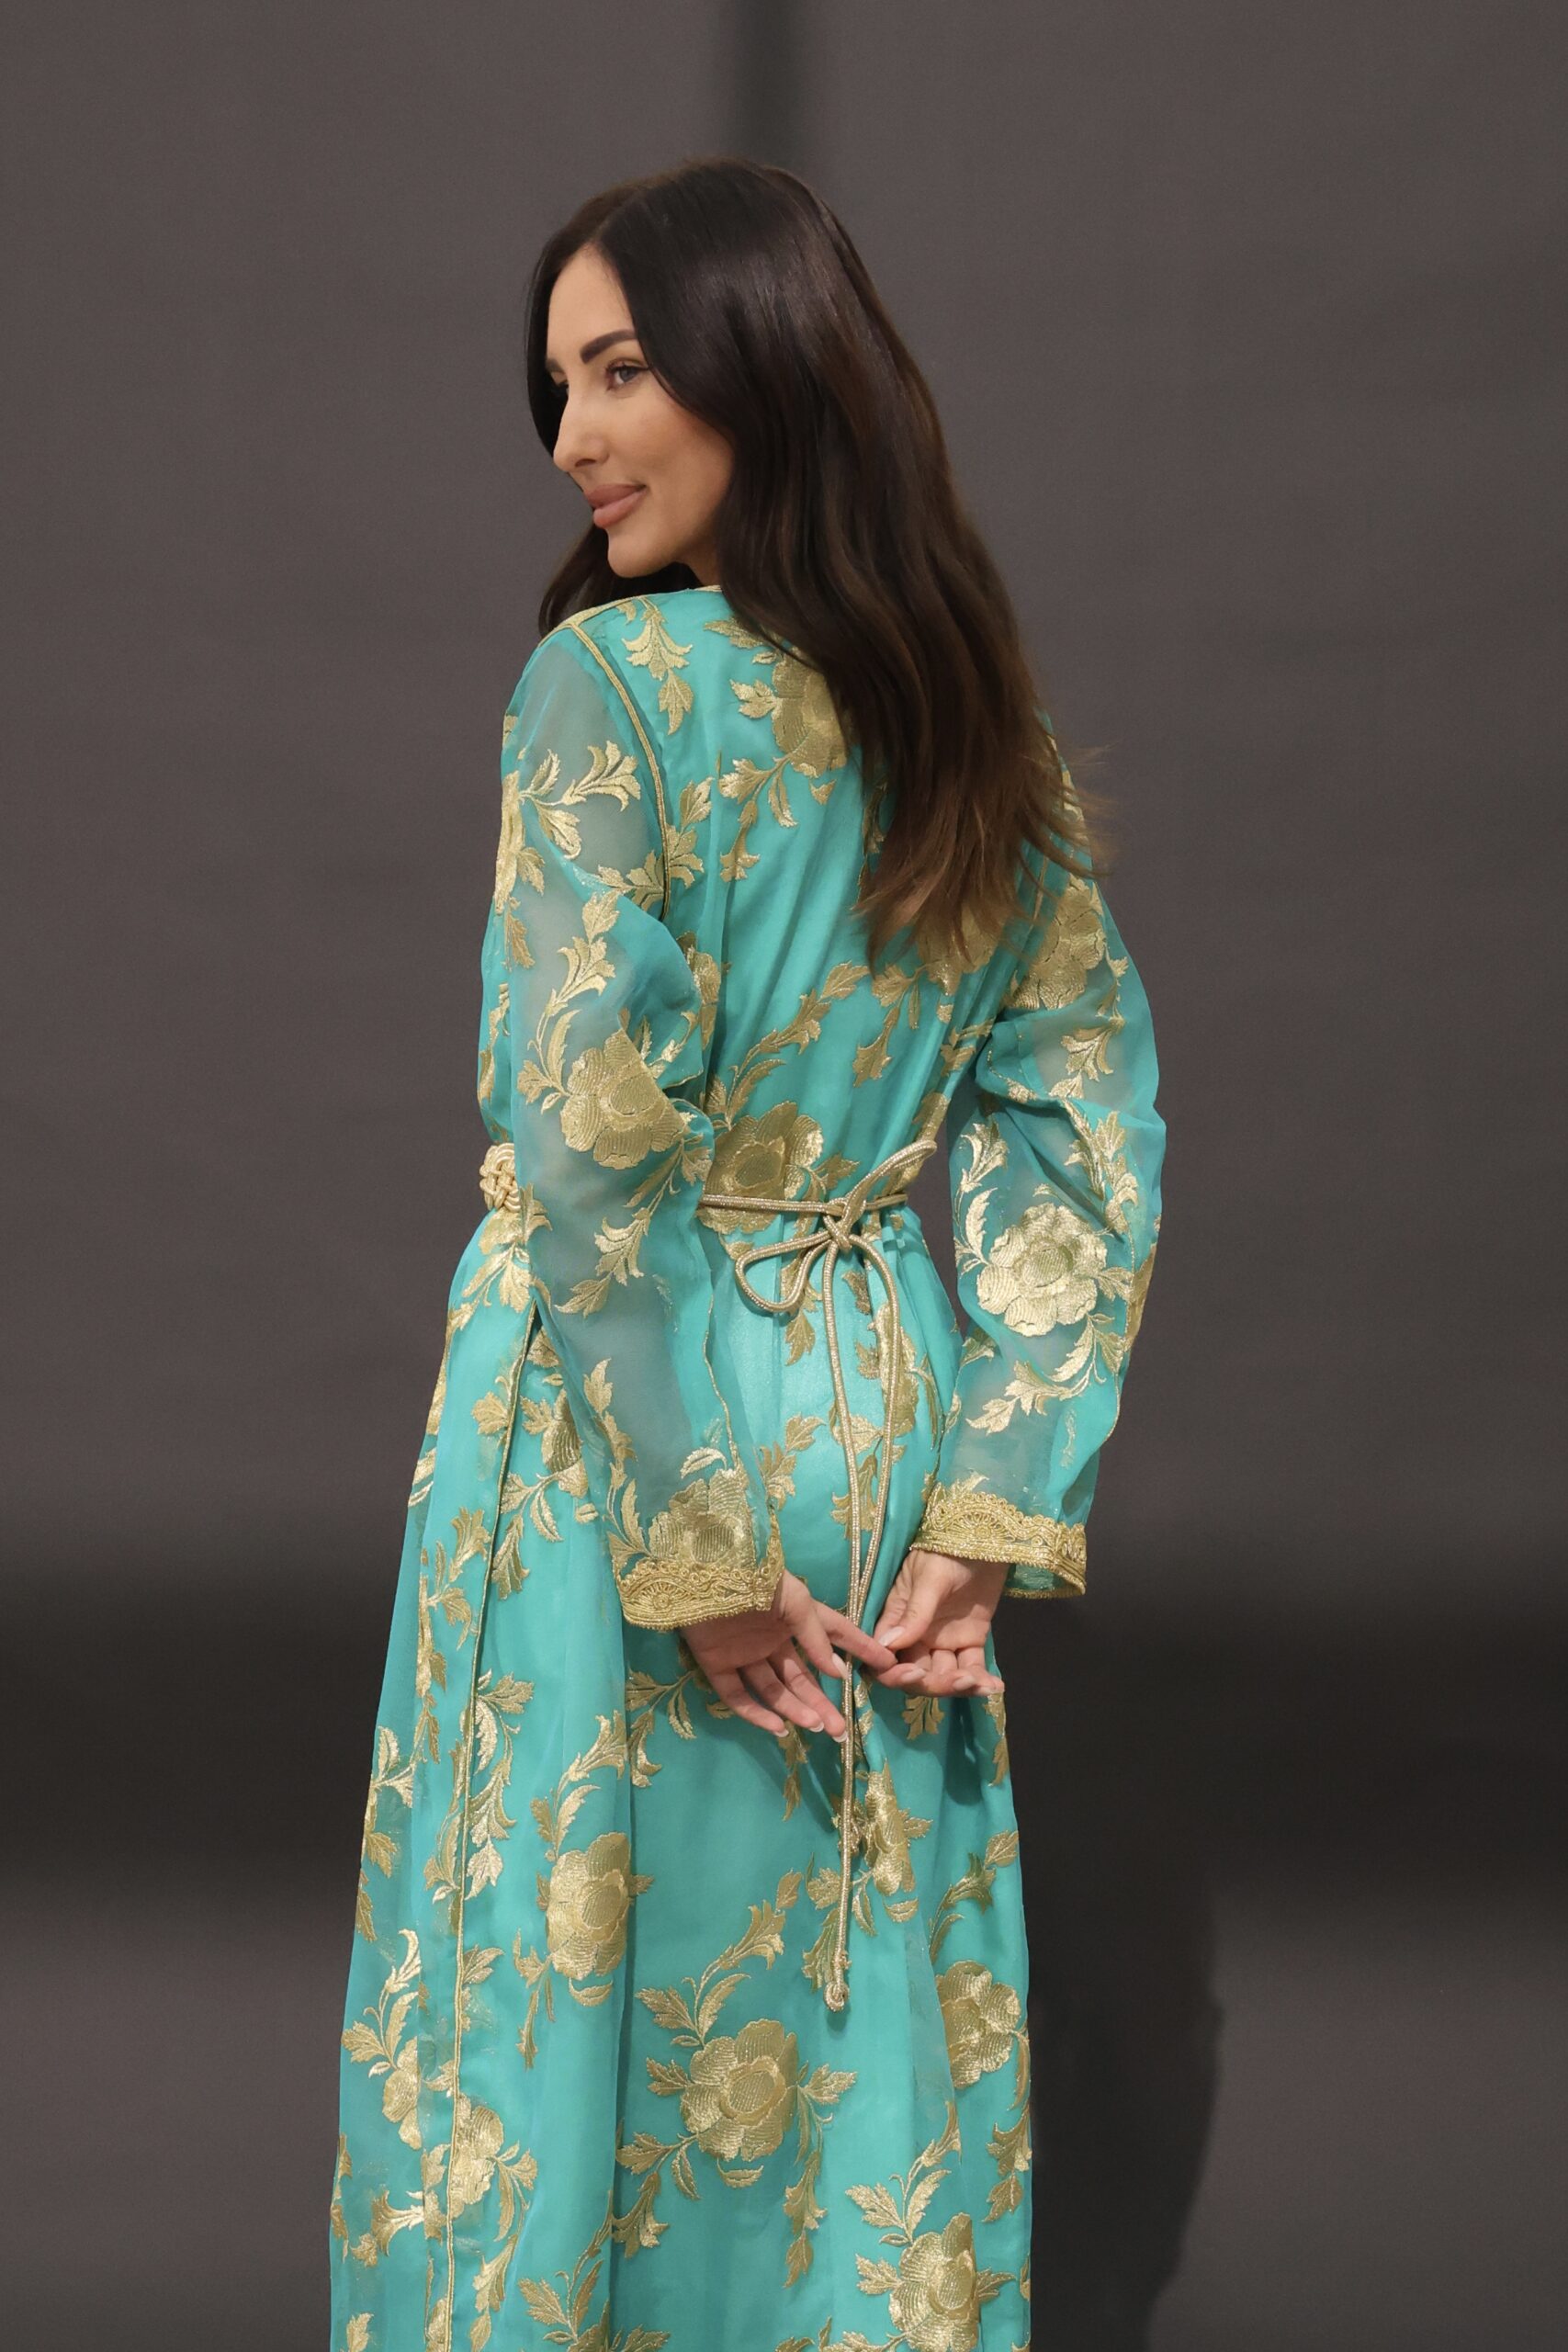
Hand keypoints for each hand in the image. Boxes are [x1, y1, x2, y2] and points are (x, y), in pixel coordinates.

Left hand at [679, 1569, 899, 1739]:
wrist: (707, 1573)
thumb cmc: (758, 1581)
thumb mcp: (798, 1603)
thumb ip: (817, 1639)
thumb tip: (839, 1673)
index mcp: (795, 1617)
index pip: (834, 1636)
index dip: (859, 1650)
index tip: (887, 1665)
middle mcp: (773, 1638)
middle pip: (801, 1676)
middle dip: (822, 1703)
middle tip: (841, 1730)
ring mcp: (745, 1653)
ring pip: (774, 1690)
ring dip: (795, 1710)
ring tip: (817, 1727)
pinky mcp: (717, 1665)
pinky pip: (737, 1696)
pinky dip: (756, 1714)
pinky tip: (778, 1728)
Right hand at [866, 1547, 1007, 1697]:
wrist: (985, 1536)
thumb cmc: (948, 1549)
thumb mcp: (930, 1577)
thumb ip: (914, 1613)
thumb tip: (888, 1645)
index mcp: (897, 1618)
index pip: (886, 1655)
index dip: (895, 1672)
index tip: (914, 1674)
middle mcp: (917, 1634)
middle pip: (917, 1672)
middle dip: (934, 1683)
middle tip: (960, 1681)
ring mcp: (944, 1638)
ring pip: (945, 1674)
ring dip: (960, 1685)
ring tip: (982, 1683)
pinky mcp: (970, 1639)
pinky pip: (972, 1665)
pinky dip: (981, 1679)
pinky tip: (995, 1686)